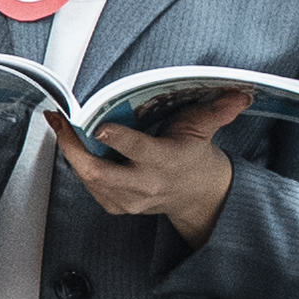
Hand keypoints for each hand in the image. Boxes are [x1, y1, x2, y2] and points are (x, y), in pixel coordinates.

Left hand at [47, 88, 246, 236]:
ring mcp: (129, 199)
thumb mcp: (204, 130)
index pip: (138, 151)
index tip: (98, 124)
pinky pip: (89, 186)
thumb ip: (217, 111)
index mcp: (165, 162)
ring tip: (58, 125)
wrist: (195, 195)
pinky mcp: (116, 205)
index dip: (116, 138)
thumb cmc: (192, 156)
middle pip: (99, 171)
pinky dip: (76, 164)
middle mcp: (145, 184)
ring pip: (89, 179)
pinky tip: (69, 144)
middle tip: (59, 120)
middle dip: (73, 146)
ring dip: (70, 152)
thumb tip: (240, 94)